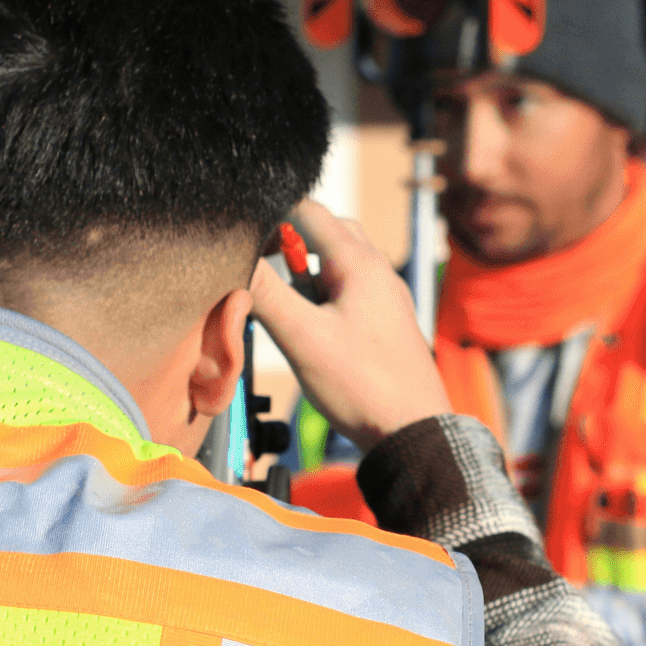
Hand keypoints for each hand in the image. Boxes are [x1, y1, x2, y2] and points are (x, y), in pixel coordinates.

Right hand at [250, 200, 450, 451]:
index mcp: (360, 263)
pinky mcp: (386, 324)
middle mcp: (378, 272)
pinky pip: (350, 294)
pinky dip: (324, 300)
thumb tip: (232, 259)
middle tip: (264, 275)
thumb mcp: (303, 337)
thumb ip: (266, 294)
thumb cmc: (364, 385)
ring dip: (306, 278)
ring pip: (337, 267)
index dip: (271, 218)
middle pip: (327, 234)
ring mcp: (385, 298)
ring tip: (289, 313)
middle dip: (290, 247)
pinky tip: (311, 333)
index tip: (245, 243)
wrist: (413, 433)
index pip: (309, 211)